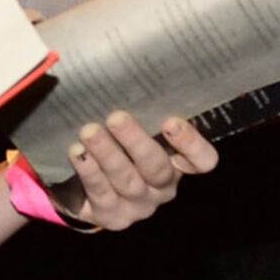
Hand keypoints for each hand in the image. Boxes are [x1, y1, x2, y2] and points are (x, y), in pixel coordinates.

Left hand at [54, 111, 215, 231]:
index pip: (202, 160)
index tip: (170, 121)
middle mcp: (163, 187)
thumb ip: (139, 108)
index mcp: (178, 163)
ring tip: (89, 131)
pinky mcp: (113, 216)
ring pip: (127, 181)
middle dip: (136, 142)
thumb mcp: (134, 128)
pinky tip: (78, 153)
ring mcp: (139, 205)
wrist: (88, 187)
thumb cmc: (118, 145)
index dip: (191, 144)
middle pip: (157, 168)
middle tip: (116, 117)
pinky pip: (102, 194)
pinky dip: (89, 172)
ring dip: (108, 154)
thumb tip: (120, 64)